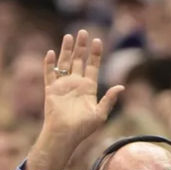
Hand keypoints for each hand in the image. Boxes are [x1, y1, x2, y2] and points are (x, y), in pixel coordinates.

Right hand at [26, 30, 123, 169]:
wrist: (65, 135)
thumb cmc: (83, 128)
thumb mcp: (100, 114)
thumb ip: (109, 99)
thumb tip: (121, 86)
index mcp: (88, 88)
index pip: (92, 66)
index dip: (95, 54)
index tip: (97, 41)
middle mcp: (75, 84)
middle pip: (79, 61)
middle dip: (81, 47)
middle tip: (83, 32)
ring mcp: (63, 86)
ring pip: (64, 63)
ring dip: (66, 50)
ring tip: (69, 36)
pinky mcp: (51, 90)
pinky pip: (49, 74)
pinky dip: (49, 63)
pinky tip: (51, 53)